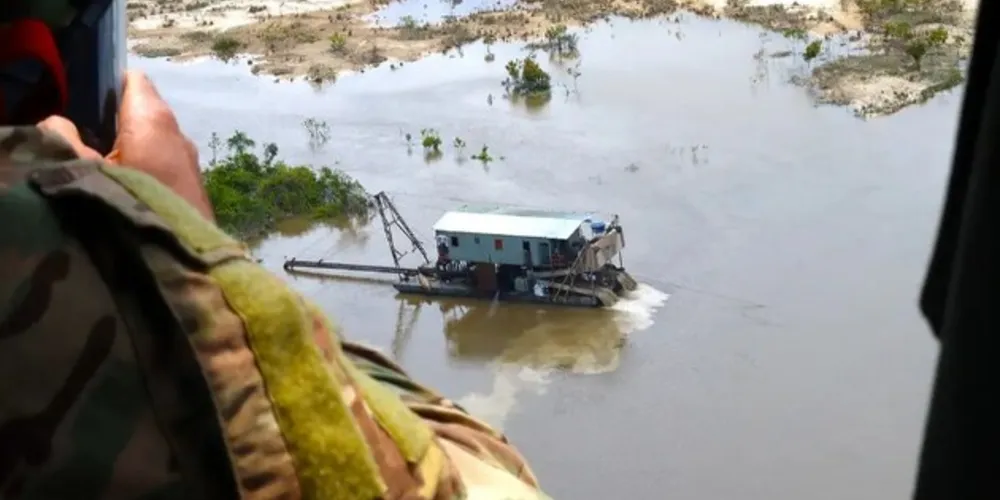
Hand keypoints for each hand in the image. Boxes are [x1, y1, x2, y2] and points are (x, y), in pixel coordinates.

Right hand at [37, 70, 213, 219]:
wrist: (182, 257)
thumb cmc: (130, 205)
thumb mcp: (82, 171)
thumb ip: (63, 139)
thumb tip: (59, 122)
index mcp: (153, 118)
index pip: (132, 81)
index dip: (106, 86)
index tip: (83, 104)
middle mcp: (178, 133)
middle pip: (143, 111)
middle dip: (114, 121)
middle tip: (85, 140)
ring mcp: (190, 161)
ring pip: (154, 141)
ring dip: (130, 149)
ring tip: (103, 168)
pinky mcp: (194, 187)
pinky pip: (164, 165)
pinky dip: (145, 169)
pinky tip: (127, 190)